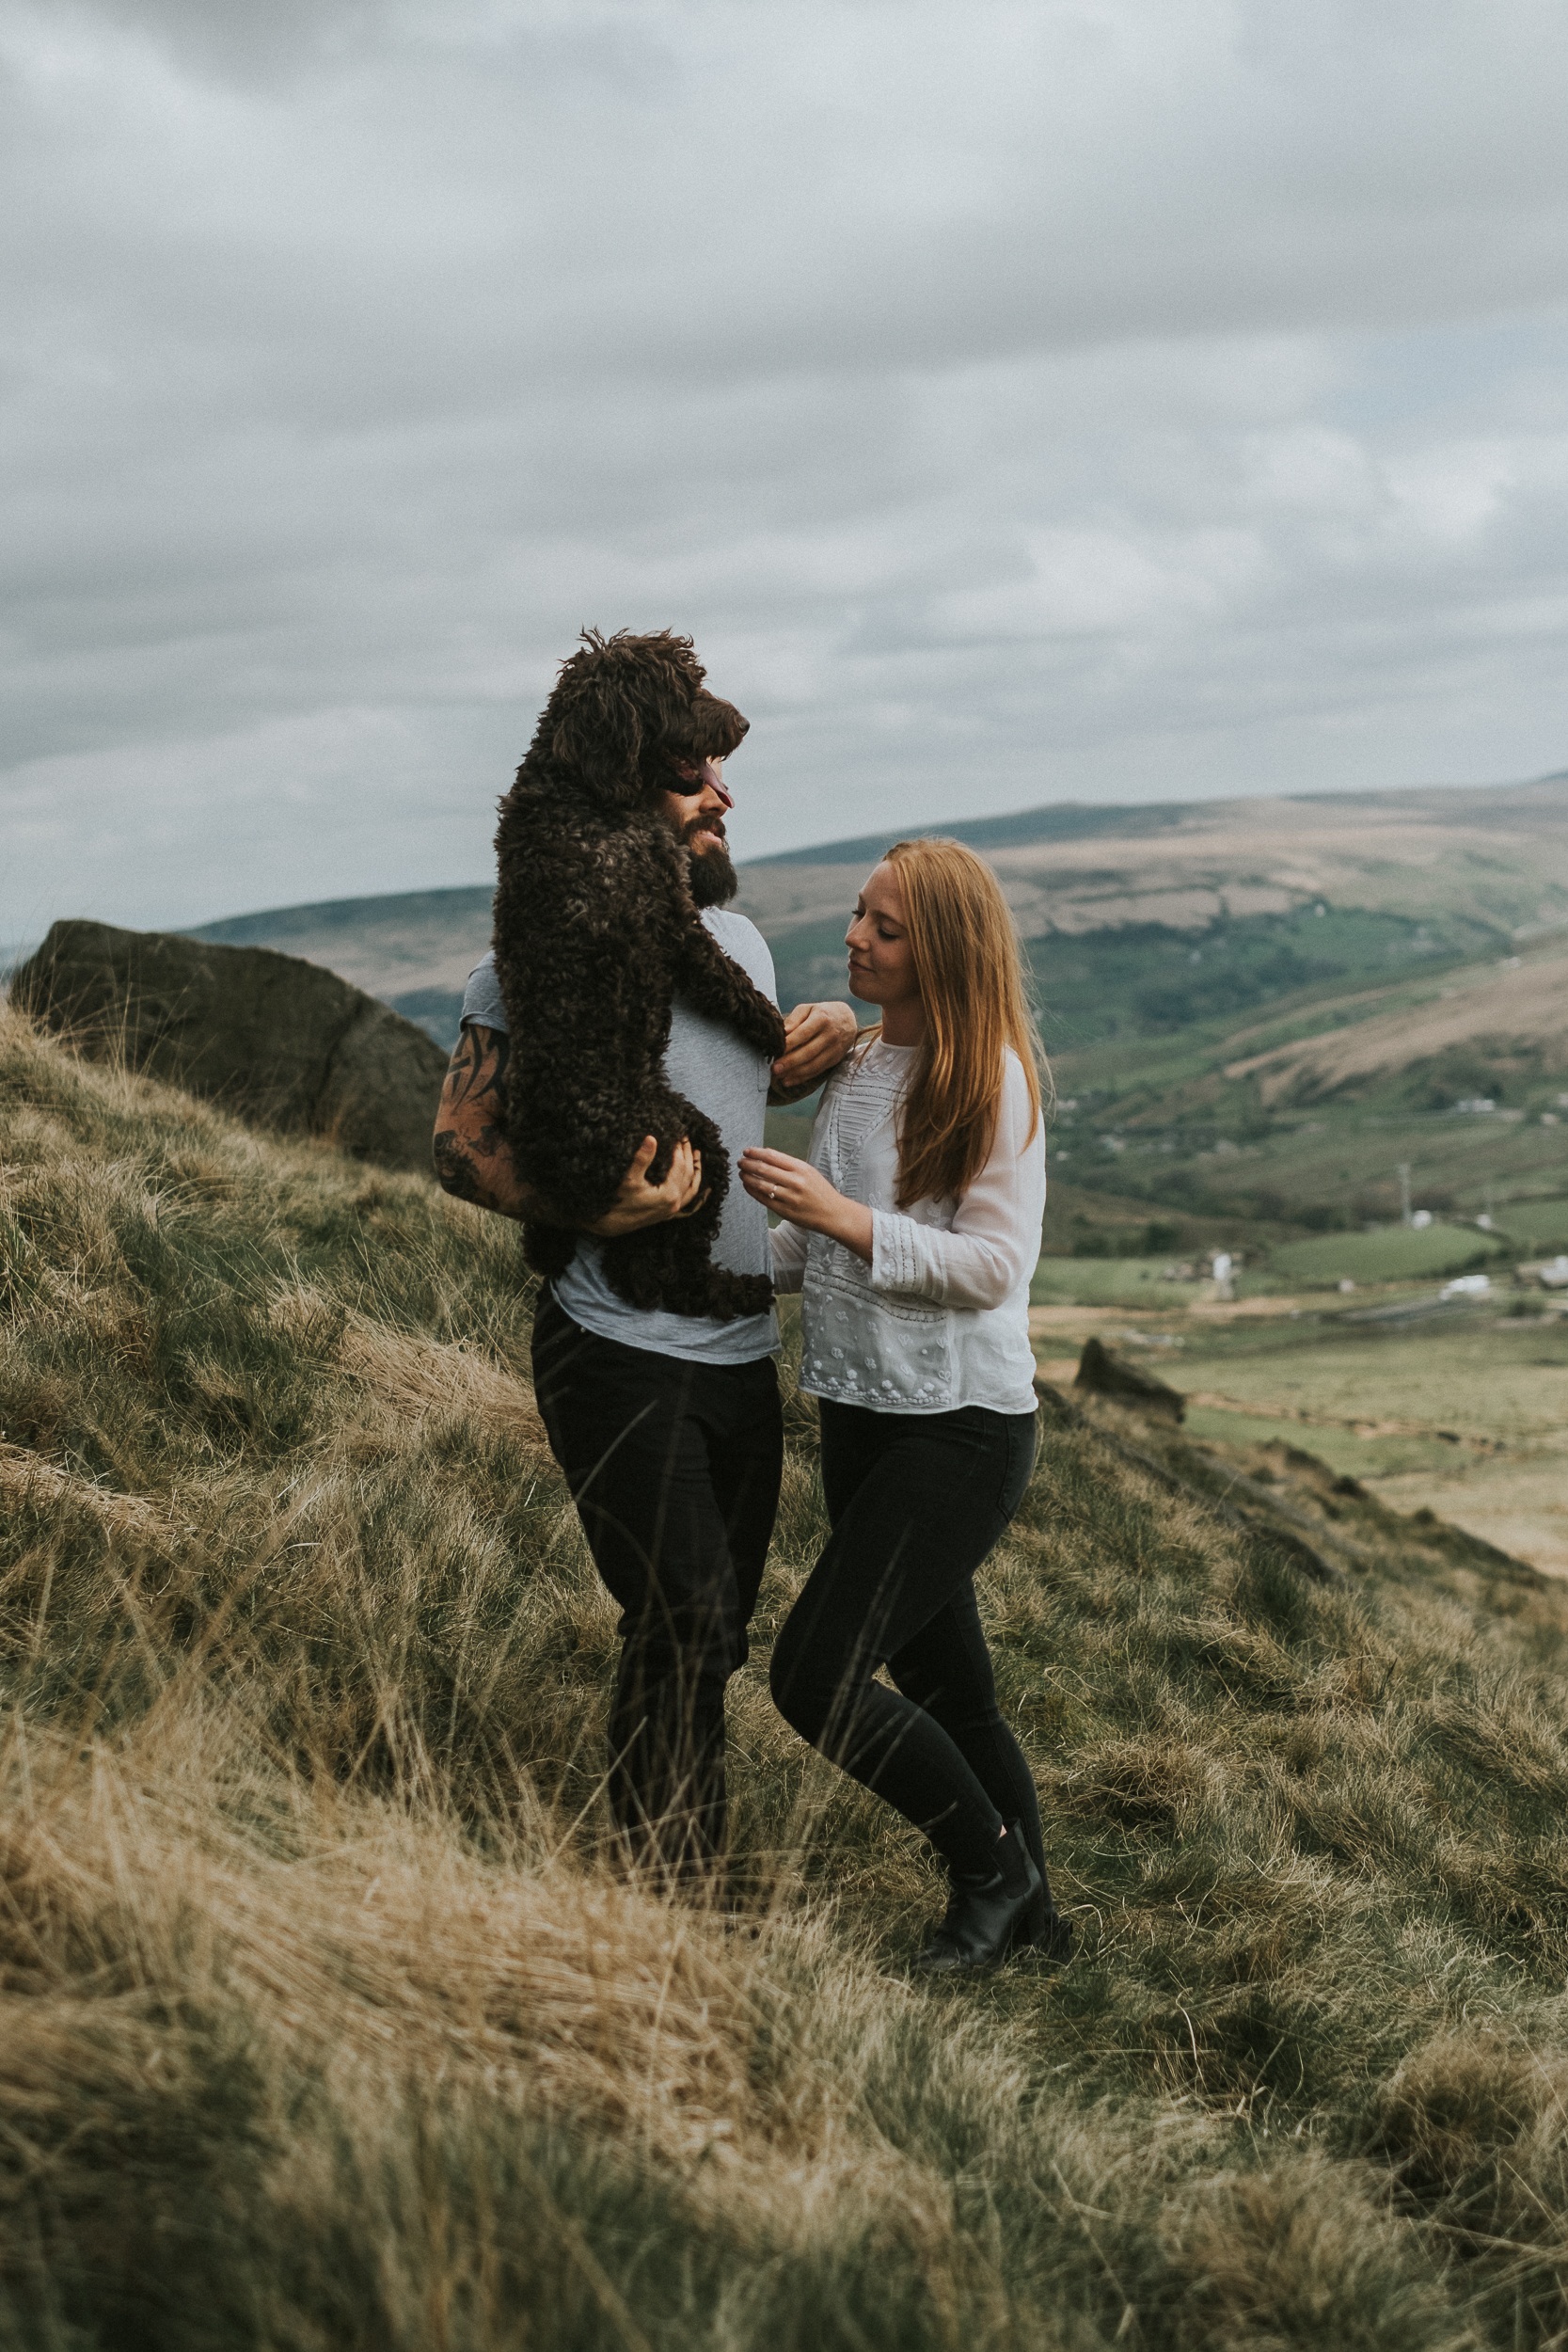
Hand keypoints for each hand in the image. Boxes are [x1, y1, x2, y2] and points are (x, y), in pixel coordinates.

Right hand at [587, 1135, 707, 1234]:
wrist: (609, 1225)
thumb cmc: (616, 1203)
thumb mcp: (628, 1179)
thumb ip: (642, 1159)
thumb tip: (651, 1139)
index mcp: (668, 1194)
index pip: (679, 1166)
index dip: (679, 1149)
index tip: (677, 1136)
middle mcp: (674, 1204)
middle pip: (688, 1175)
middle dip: (688, 1155)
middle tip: (686, 1139)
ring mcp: (671, 1210)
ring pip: (691, 1188)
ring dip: (695, 1171)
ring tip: (696, 1154)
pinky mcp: (666, 1214)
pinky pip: (687, 1199)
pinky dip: (692, 1187)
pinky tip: (694, 1182)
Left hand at [739, 1146, 873, 1261]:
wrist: (833, 1214)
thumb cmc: (820, 1191)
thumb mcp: (809, 1171)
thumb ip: (788, 1165)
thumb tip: (764, 1156)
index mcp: (801, 1168)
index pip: (772, 1156)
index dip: (756, 1152)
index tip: (746, 1151)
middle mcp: (795, 1181)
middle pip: (763, 1169)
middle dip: (747, 1164)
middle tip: (740, 1162)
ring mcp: (789, 1197)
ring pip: (760, 1184)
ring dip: (747, 1177)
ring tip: (741, 1173)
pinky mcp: (784, 1211)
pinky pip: (763, 1199)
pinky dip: (752, 1190)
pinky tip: (747, 1185)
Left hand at [769, 1000, 859, 1102]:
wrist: (848, 1020)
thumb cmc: (821, 1013)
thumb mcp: (808, 1009)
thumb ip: (794, 1019)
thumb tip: (781, 1033)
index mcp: (821, 1019)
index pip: (803, 1033)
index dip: (789, 1044)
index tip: (774, 1051)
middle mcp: (830, 1035)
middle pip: (809, 1052)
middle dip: (790, 1062)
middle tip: (774, 1069)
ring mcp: (834, 1049)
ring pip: (813, 1065)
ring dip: (795, 1073)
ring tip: (778, 1076)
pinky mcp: (835, 1060)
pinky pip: (817, 1071)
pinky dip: (802, 1078)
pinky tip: (788, 1081)